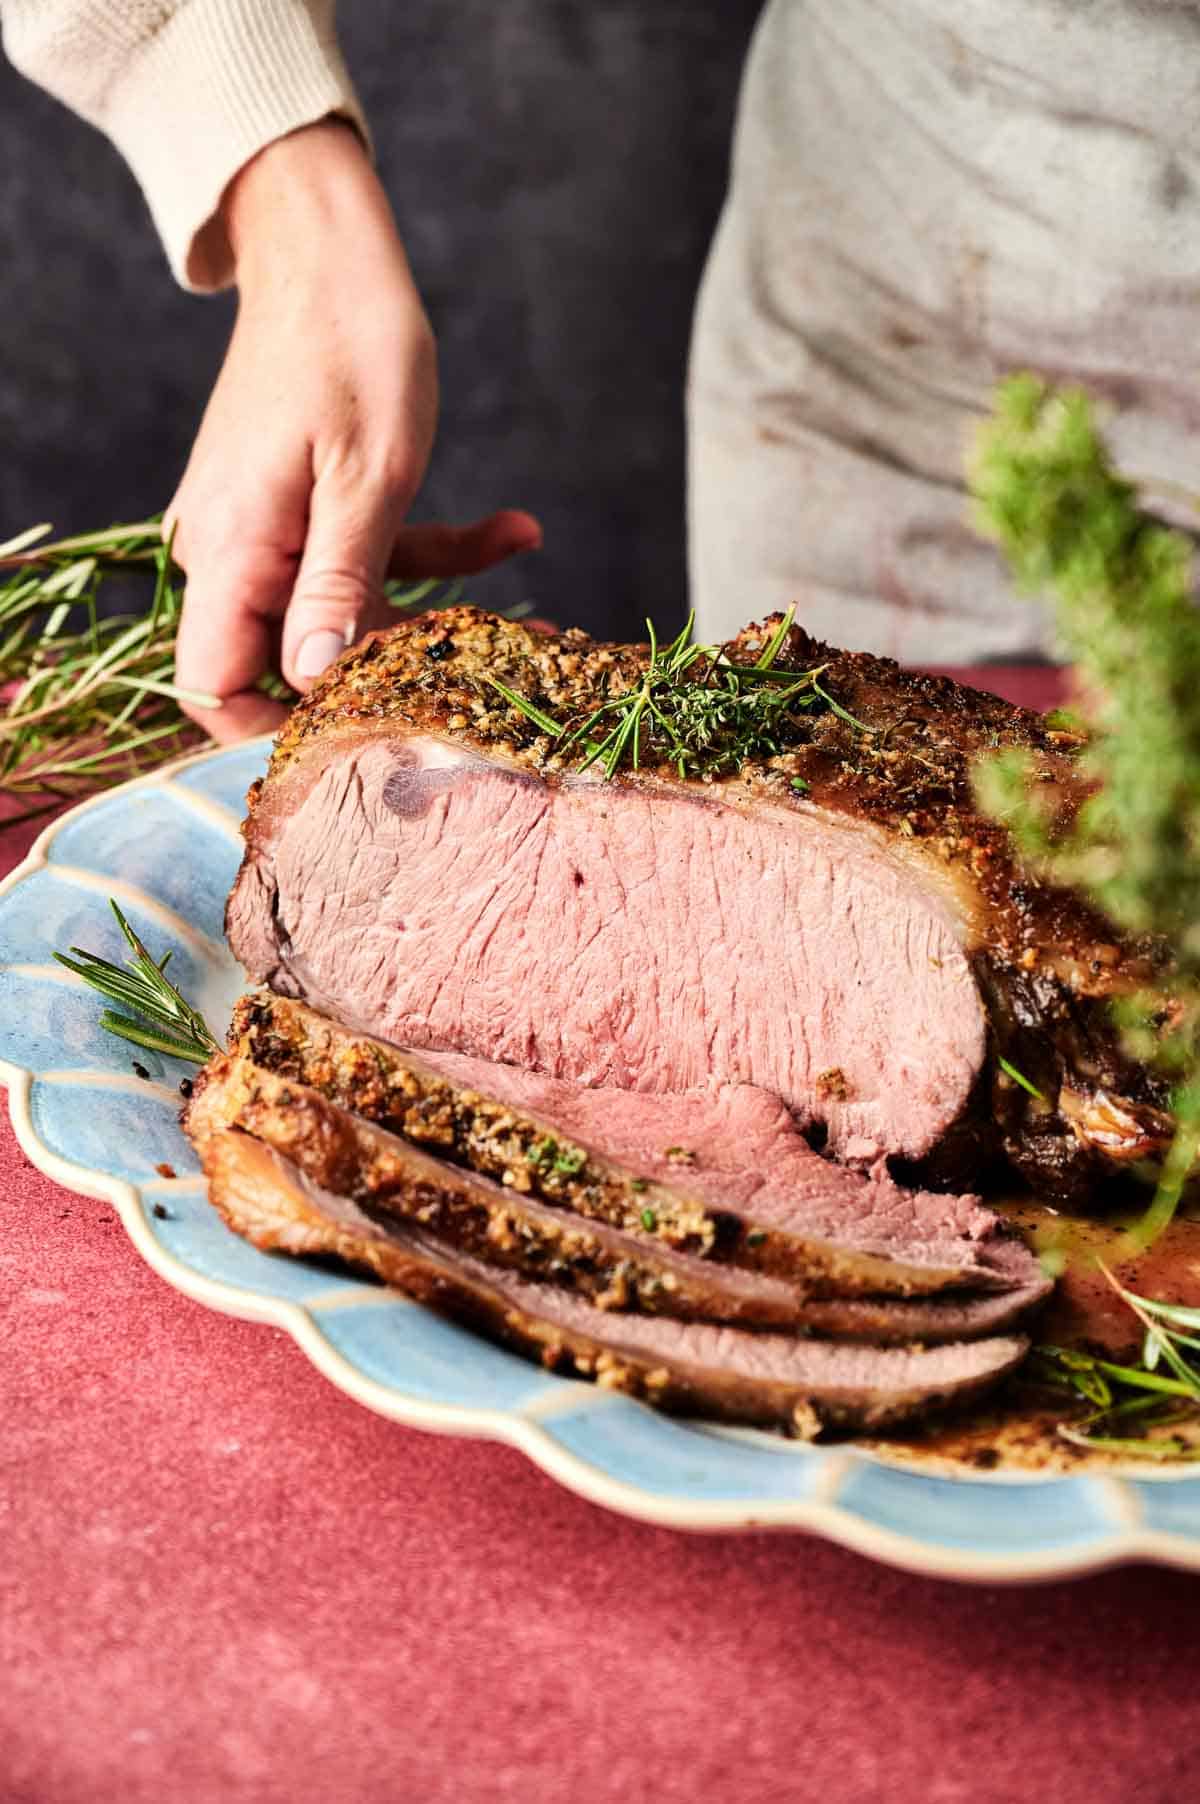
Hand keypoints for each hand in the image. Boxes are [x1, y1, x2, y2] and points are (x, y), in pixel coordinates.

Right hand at [165, 120, 539, 740]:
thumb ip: (340, 586)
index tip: (361, 732)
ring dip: (430, 612)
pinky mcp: (299, 513)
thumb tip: (316, 680)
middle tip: (479, 671)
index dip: (271, 726)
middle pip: (290, 660)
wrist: (331, 252)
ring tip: (531, 596)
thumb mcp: (367, 478)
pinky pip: (356, 564)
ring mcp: (264, 532)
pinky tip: (513, 532)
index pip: (212, 684)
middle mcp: (232, 550)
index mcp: (232, 549)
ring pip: (341, 616)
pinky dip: (431, 557)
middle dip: (386, 670)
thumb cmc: (349, 346)